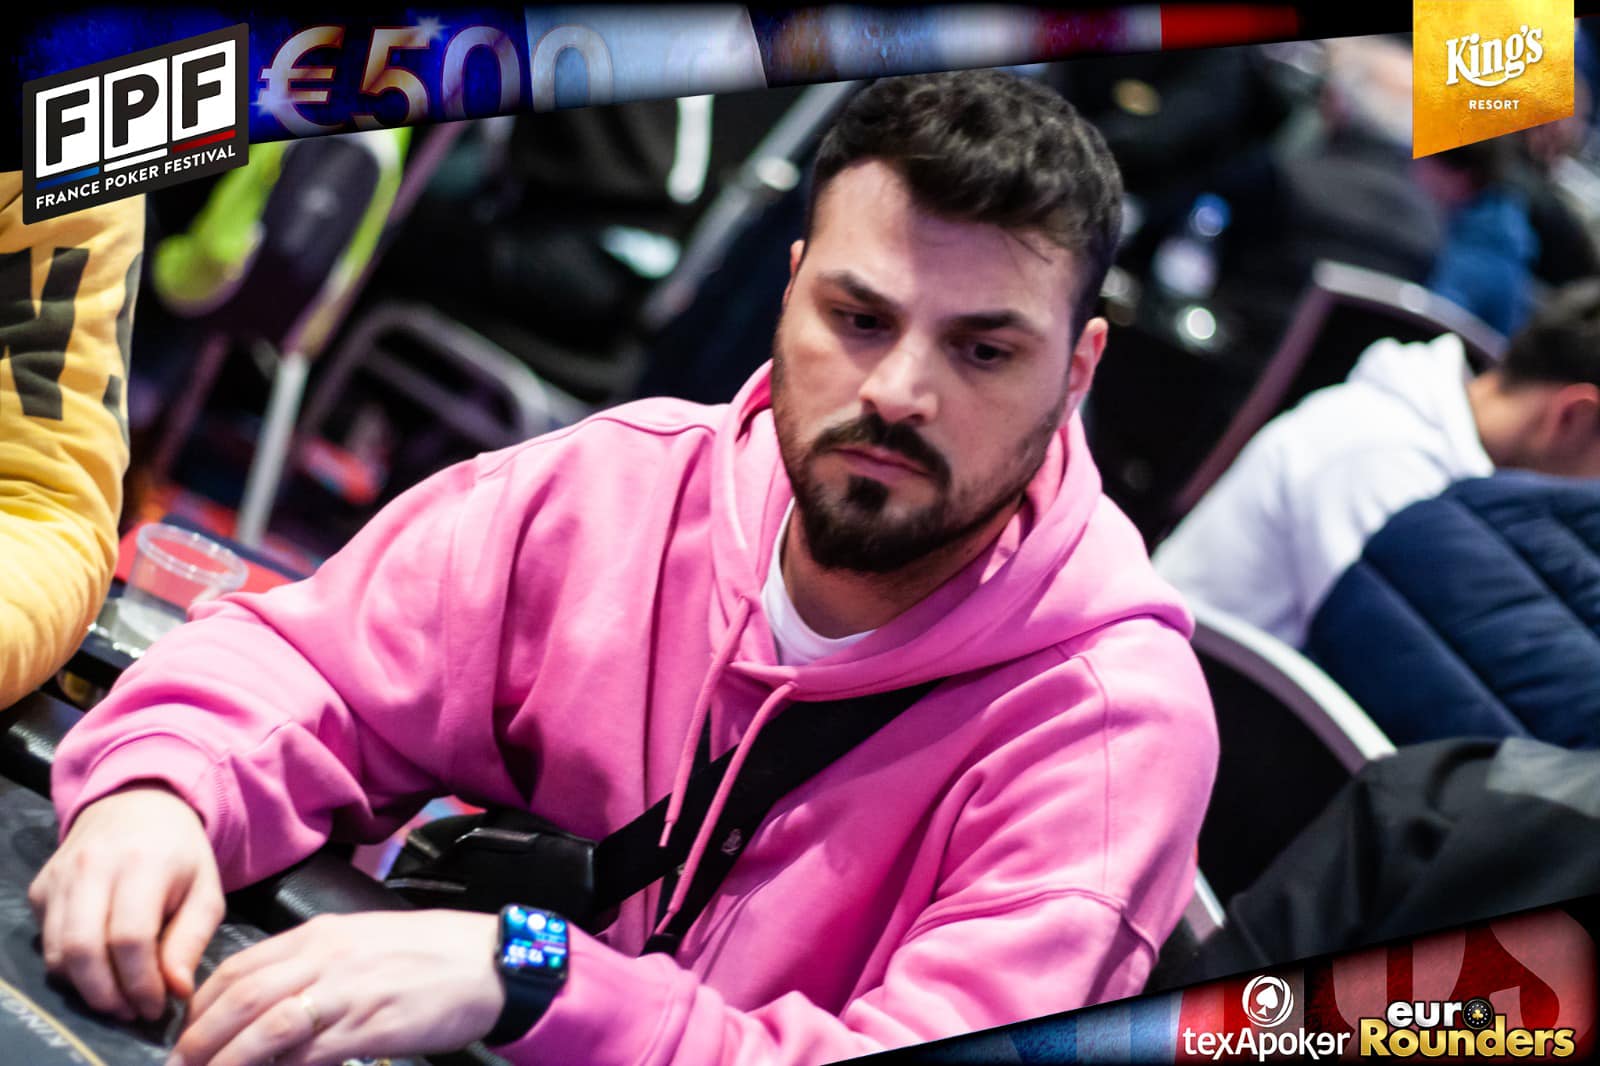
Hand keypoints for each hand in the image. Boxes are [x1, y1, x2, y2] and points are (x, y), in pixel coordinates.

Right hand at [29, 785, 224, 1021]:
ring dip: (85, 986)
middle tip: (131, 1011)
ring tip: (118, 996)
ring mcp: (60, 875)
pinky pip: (45, 941)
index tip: (155, 1007)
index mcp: (143, 863)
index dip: (140, 983)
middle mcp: (93, 866)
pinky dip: (69, 965)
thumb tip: (176, 991)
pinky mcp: (40, 886)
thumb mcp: (206, 890)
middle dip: (105, 994)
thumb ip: (191, 940)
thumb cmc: (180, 853)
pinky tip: (99, 965)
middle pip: (82, 949)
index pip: (130, 938)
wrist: (139, 803)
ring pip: (56, 951)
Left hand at [168, 909, 504, 1065]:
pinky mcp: (368, 1027)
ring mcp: (346, 993)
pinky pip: (308, 1054)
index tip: (186, 1035)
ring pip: (264, 1027)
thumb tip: (267, 1005)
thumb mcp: (362, 946)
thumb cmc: (427, 956)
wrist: (489, 962)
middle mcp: (325, 958)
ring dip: (226, 1060)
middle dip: (199, 1039)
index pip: (239, 968)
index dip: (200, 1006)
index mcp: (320, 935)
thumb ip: (314, 968)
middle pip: (239, 997)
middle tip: (180, 1065)